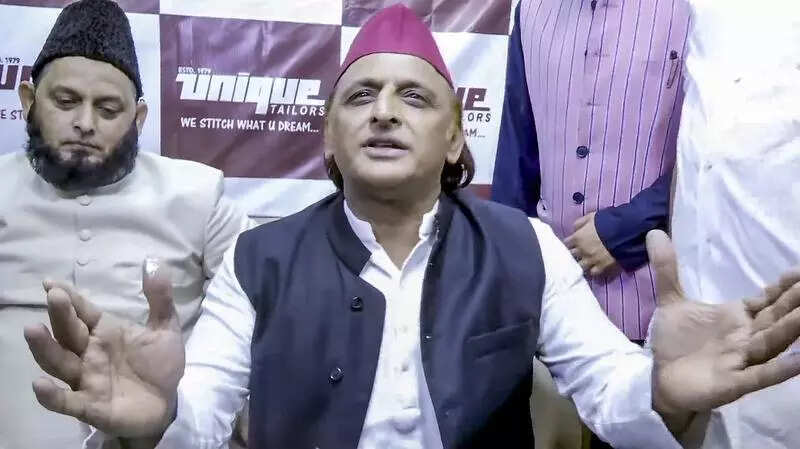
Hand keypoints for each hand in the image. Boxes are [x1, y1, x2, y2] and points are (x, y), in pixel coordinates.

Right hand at [23, 260, 184, 438]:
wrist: (167, 404)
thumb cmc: (159, 365)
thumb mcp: (165, 330)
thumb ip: (160, 300)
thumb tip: (154, 263)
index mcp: (105, 332)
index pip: (82, 311)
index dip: (68, 297)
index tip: (51, 283)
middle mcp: (89, 353)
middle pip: (68, 332)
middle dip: (60, 315)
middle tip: (54, 297)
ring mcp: (87, 379)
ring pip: (59, 363)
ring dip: (45, 348)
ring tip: (32, 330)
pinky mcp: (90, 406)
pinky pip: (66, 401)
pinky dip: (51, 395)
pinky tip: (39, 384)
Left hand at [565, 212, 617, 276]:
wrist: (624, 232)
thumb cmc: (607, 222)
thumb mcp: (591, 217)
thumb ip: (580, 223)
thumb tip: (574, 229)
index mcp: (578, 238)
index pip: (566, 243)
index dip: (570, 243)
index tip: (573, 243)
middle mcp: (581, 251)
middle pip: (571, 255)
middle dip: (574, 254)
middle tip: (579, 253)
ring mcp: (591, 260)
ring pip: (580, 266)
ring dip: (582, 263)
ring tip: (586, 262)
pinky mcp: (601, 267)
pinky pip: (592, 273)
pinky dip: (592, 271)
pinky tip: (594, 268)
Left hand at [646, 231, 799, 430]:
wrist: (659, 379)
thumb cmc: (676, 342)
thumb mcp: (671, 302)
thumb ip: (667, 269)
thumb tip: (655, 232)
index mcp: (738, 317)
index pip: (768, 299)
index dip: (786, 286)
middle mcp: (746, 337)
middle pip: (777, 318)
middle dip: (796, 303)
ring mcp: (742, 360)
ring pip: (773, 343)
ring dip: (792, 329)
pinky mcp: (733, 383)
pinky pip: (760, 376)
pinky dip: (779, 369)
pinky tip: (799, 361)